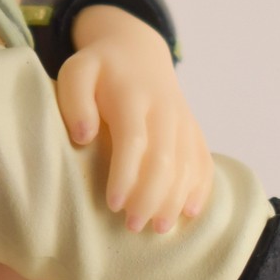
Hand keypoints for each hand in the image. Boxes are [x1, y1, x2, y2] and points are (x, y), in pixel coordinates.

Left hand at [55, 4, 211, 230]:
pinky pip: (204, 161)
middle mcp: (165, 109)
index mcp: (133, 96)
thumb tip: (84, 136)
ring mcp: (184, 120)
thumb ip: (75, 100)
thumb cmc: (100, 69)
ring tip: (158, 229)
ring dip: (175, 199)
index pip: (134, 140)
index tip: (112, 204)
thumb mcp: (77, 72)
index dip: (126, 175)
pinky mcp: (194, 130)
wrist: (139, 51)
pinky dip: (201, 188)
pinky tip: (189, 212)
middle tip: (132, 225)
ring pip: (188, 164)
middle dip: (151, 196)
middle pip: (165, 159)